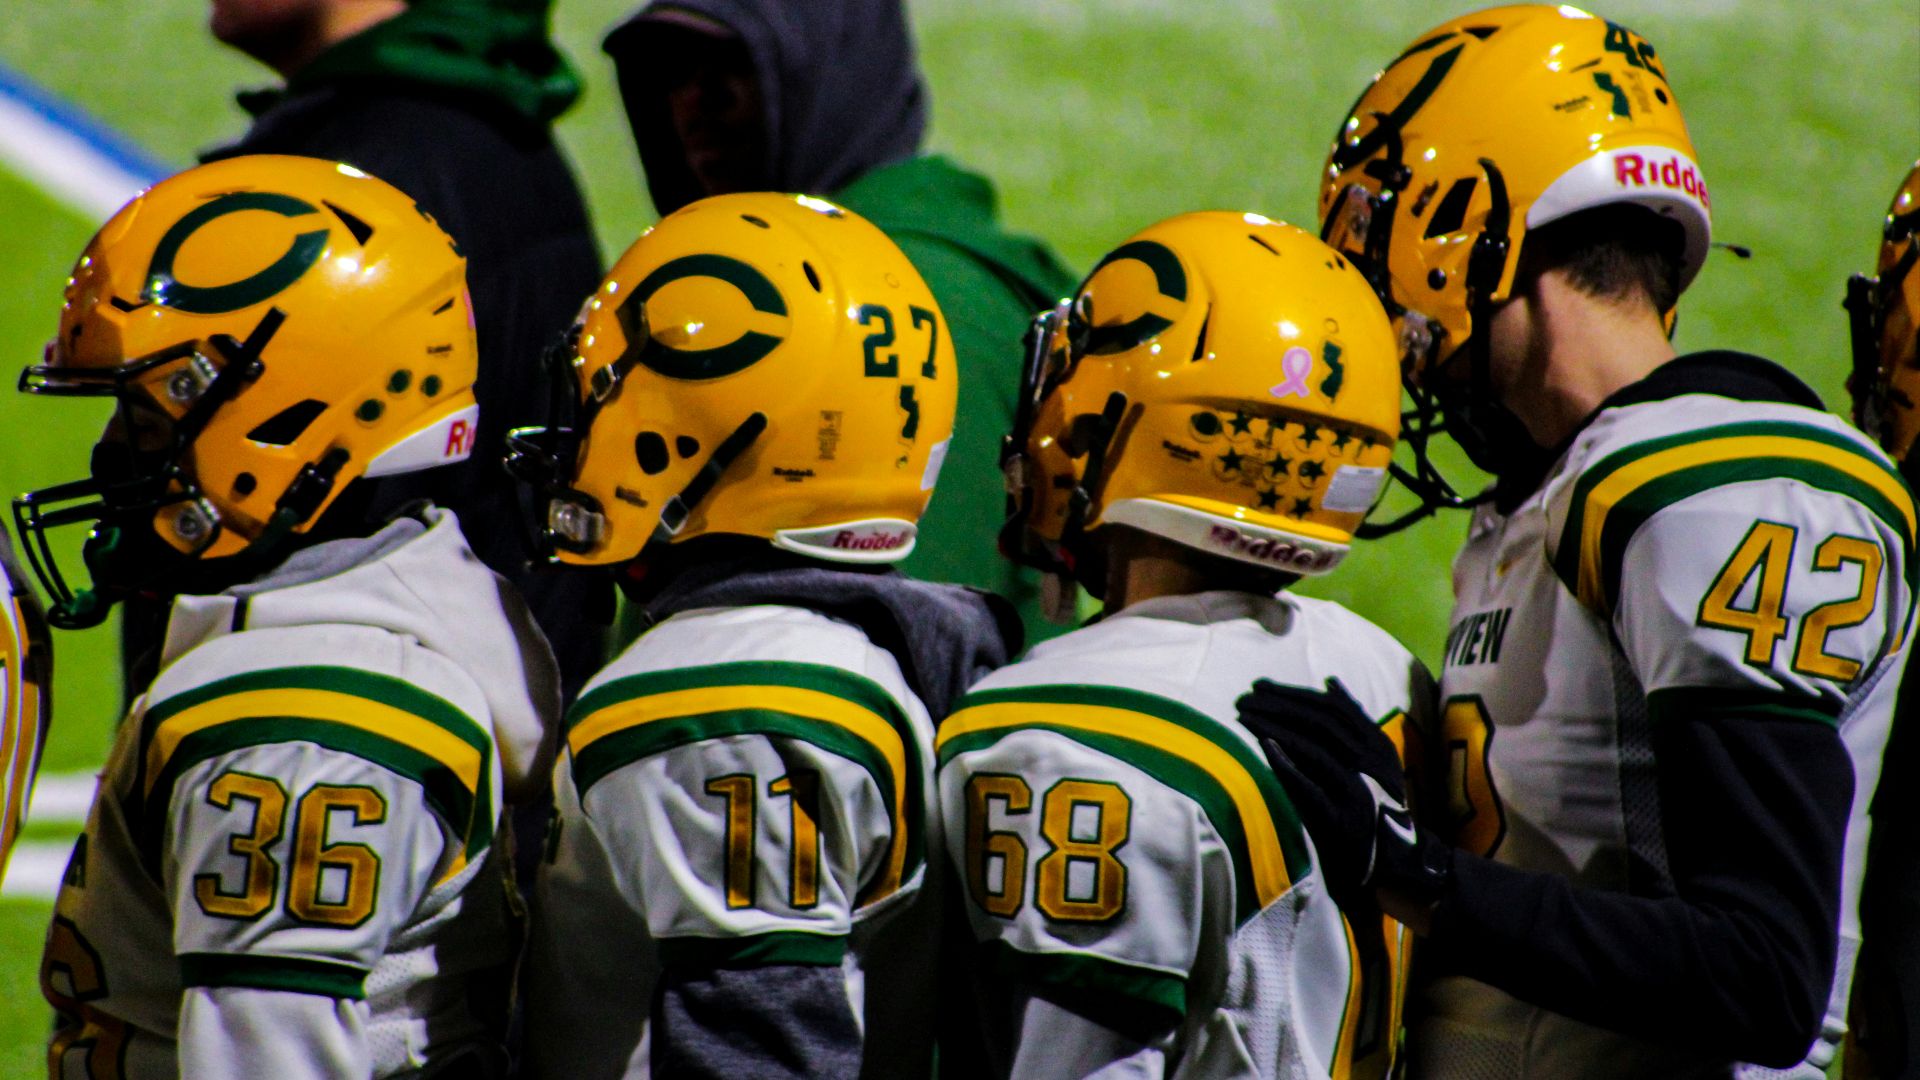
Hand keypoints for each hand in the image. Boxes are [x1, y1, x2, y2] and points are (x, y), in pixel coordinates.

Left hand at [1235, 678, 1449, 912]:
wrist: (1392, 862)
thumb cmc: (1371, 803)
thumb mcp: (1373, 759)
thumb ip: (1354, 722)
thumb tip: (1330, 681)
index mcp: (1377, 747)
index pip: (1332, 709)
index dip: (1294, 693)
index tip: (1259, 685)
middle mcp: (1372, 766)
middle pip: (1320, 723)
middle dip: (1279, 705)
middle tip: (1244, 697)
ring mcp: (1358, 793)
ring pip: (1314, 749)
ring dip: (1275, 728)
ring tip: (1244, 716)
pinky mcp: (1342, 821)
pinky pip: (1310, 787)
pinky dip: (1287, 764)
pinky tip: (1263, 746)